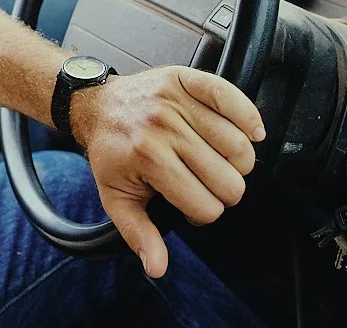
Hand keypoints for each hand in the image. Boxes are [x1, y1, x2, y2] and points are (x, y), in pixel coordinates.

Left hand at [68, 65, 264, 278]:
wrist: (96, 106)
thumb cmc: (111, 152)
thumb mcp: (116, 197)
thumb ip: (138, 235)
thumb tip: (157, 267)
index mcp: (148, 159)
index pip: (207, 207)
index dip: (201, 213)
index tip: (188, 204)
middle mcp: (165, 128)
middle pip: (230, 181)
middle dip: (222, 192)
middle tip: (203, 183)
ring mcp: (178, 101)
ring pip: (240, 148)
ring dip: (237, 162)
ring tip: (216, 161)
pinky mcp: (188, 80)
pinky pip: (234, 99)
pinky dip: (249, 119)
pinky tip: (247, 134)